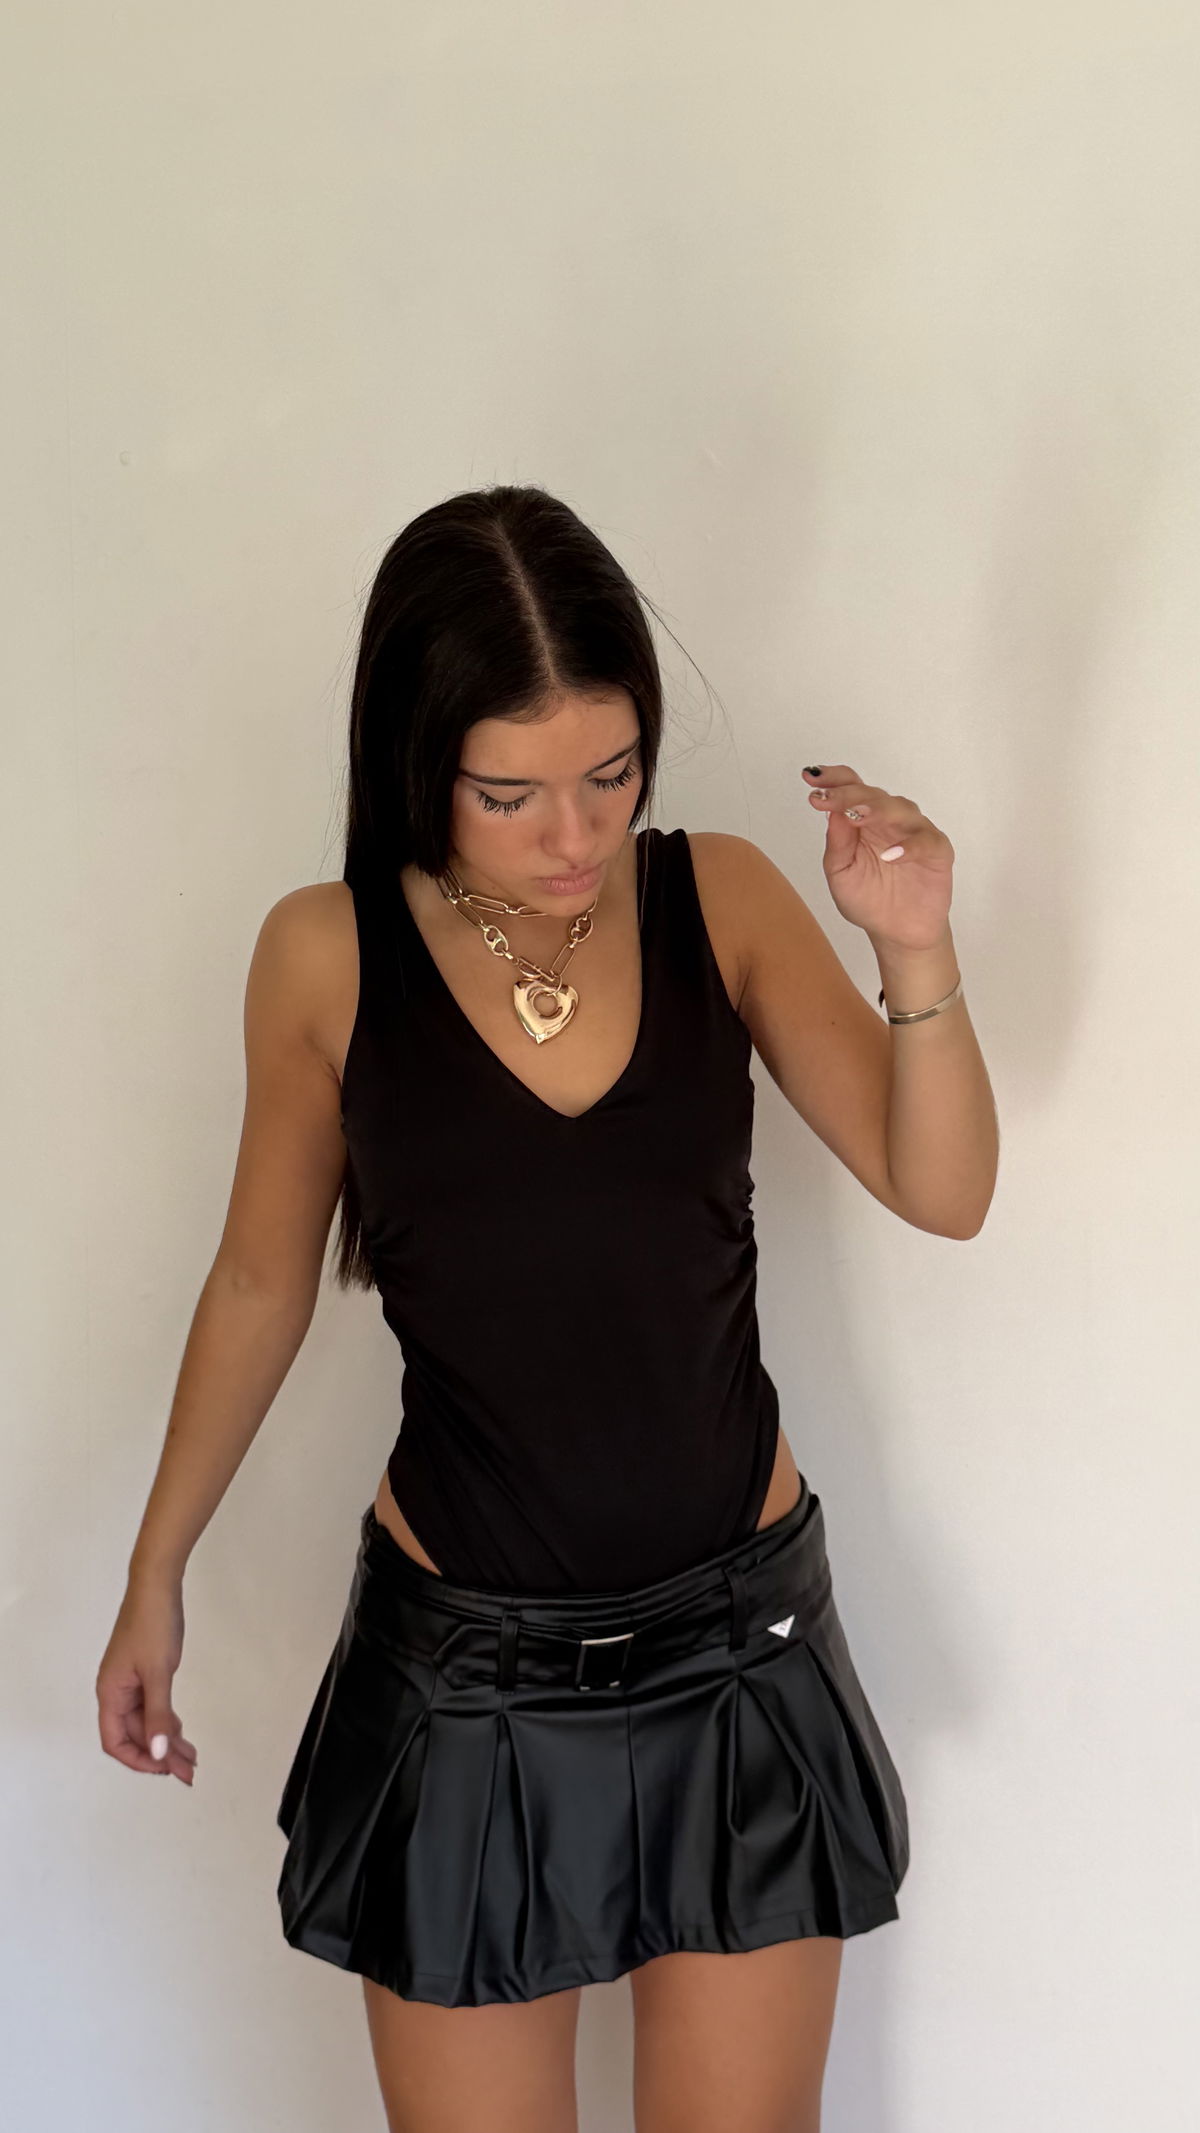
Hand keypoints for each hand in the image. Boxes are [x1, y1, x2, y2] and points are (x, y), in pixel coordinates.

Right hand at [96, 1575, 197, 1785]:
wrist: (158, 1584)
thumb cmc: (153, 1624)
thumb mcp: (158, 1672)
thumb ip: (158, 1714)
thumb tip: (158, 1752)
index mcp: (111, 1693)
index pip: (115, 1742)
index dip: (138, 1759)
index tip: (165, 1768)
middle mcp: (116, 1691)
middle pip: (134, 1735)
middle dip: (160, 1754)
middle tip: (189, 1771)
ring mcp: (130, 1682)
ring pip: (145, 1722)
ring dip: (166, 1740)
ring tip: (191, 1757)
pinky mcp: (143, 1672)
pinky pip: (152, 1706)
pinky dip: (166, 1720)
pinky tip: (180, 1731)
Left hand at [801, 764, 954, 950]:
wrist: (897, 933)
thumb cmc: (869, 900)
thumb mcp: (841, 874)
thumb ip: (837, 844)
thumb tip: (830, 812)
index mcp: (864, 819)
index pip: (852, 787)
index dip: (834, 779)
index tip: (811, 777)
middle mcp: (890, 819)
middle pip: (873, 794)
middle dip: (849, 795)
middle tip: (828, 799)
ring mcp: (915, 832)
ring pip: (901, 808)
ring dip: (878, 810)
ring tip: (858, 817)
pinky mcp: (937, 851)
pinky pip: (926, 841)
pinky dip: (910, 845)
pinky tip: (891, 855)